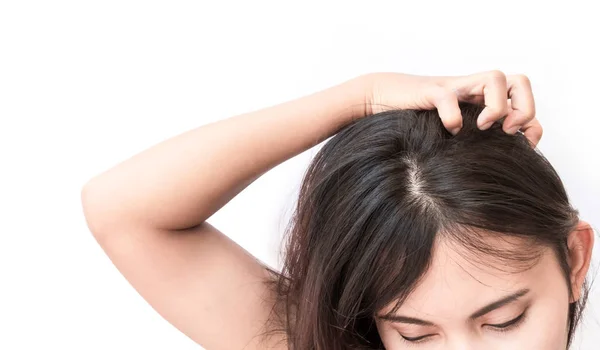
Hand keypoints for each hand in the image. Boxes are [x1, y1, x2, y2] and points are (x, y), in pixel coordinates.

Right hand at [362, 70, 541, 145]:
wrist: (381, 98)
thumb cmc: (416, 121)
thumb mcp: (450, 133)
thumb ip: (470, 143)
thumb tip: (494, 175)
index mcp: (481, 100)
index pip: (524, 99)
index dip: (532, 122)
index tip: (523, 145)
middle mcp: (473, 91)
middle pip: (520, 82)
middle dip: (523, 108)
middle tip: (507, 131)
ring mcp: (455, 88)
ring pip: (495, 77)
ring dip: (496, 106)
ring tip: (482, 127)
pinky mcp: (431, 91)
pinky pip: (448, 96)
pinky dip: (453, 115)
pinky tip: (449, 130)